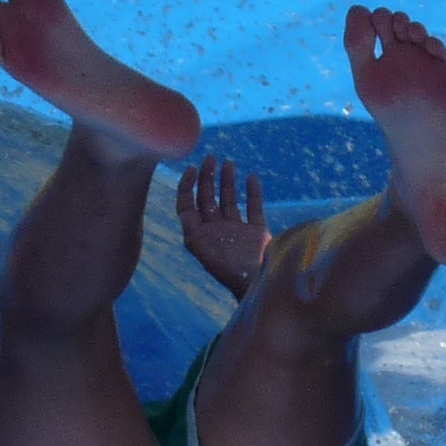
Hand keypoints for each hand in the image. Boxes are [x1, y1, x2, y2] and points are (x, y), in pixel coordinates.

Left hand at [176, 156, 270, 296]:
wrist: (261, 287)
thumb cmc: (232, 272)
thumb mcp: (204, 251)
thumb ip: (193, 231)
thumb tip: (184, 209)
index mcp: (200, 237)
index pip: (187, 207)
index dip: (186, 187)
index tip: (191, 168)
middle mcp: (216, 233)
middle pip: (207, 200)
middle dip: (206, 178)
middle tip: (210, 158)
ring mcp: (237, 233)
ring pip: (229, 201)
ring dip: (227, 182)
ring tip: (228, 163)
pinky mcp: (257, 234)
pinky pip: (253, 208)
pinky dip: (252, 193)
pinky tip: (251, 177)